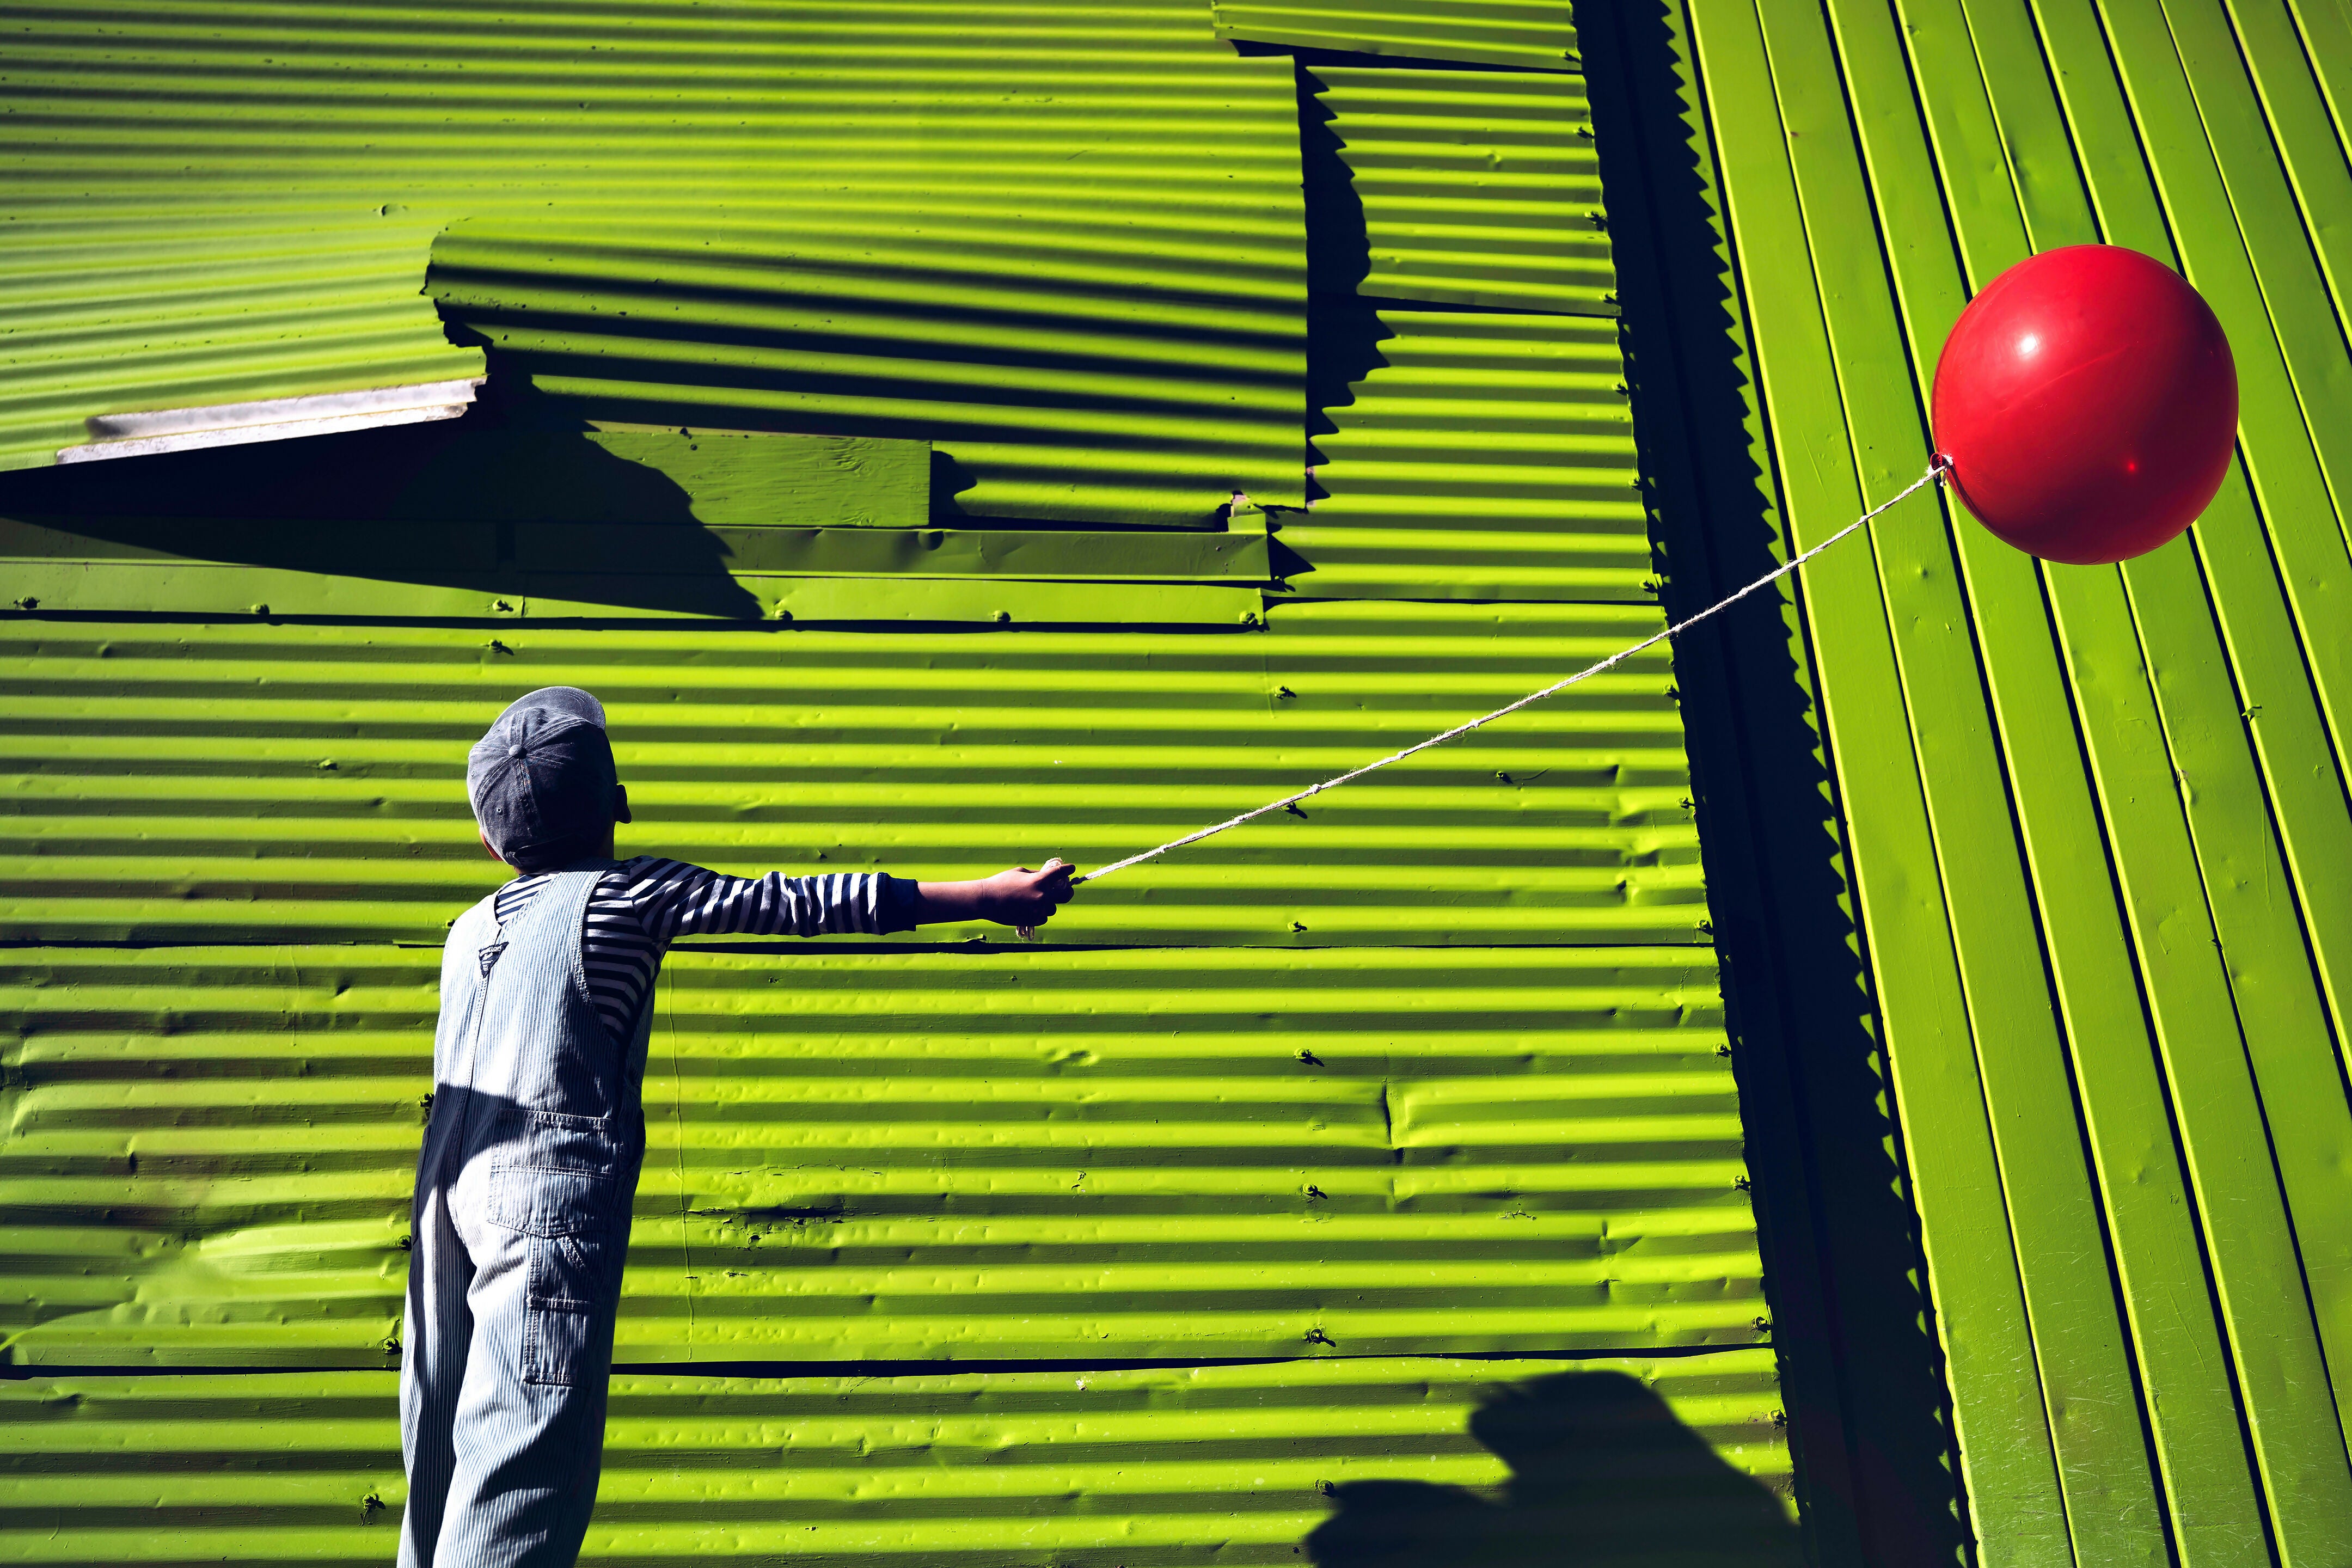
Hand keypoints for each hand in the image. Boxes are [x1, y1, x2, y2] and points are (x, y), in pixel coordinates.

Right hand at [915, 859, 1076, 927]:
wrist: (987, 900)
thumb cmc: (1001, 882)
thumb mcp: (1020, 872)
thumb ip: (1037, 875)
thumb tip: (1049, 877)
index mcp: (1039, 881)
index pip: (1059, 874)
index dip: (1068, 870)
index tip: (1072, 868)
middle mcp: (1042, 895)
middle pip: (1065, 895)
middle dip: (1068, 891)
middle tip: (1067, 889)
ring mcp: (1038, 909)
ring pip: (1053, 908)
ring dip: (1048, 904)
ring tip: (1035, 900)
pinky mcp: (1033, 920)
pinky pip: (1044, 917)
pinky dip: (1039, 913)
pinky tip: (1029, 909)